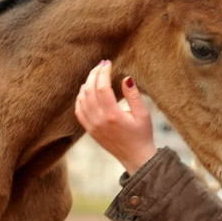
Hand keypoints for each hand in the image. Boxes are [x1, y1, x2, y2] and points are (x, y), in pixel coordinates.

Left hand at [74, 60, 155, 174]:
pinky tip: (86, 90)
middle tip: (101, 65)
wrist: (136, 157)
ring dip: (86, 84)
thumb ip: (134, 96)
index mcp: (113, 115)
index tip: (108, 63)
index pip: (102, 87)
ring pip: (81, 99)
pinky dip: (80, 98)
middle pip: (89, 90)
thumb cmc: (143, 135)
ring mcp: (92, 126)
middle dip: (94, 74)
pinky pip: (79, 111)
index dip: (103, 72)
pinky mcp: (90, 130)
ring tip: (95, 74)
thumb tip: (126, 78)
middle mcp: (99, 120)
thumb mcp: (143, 114)